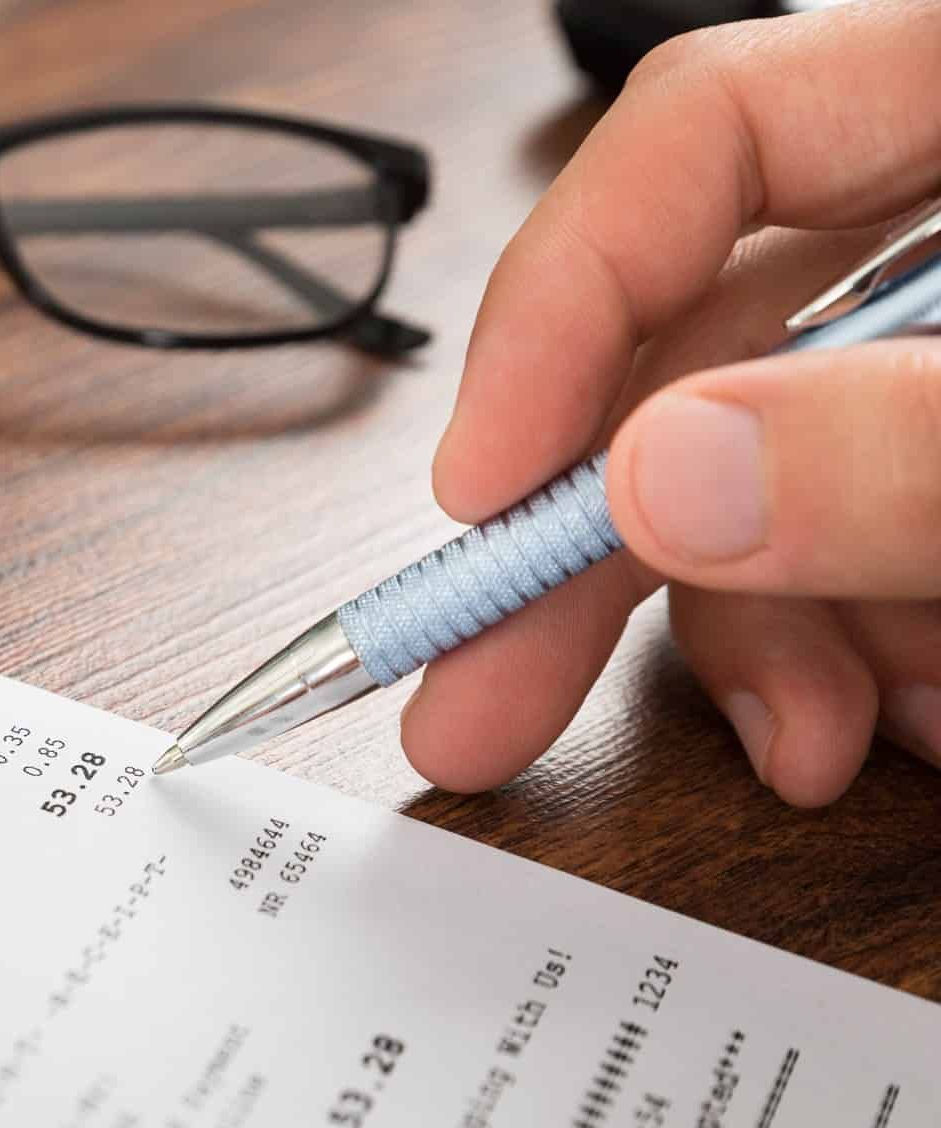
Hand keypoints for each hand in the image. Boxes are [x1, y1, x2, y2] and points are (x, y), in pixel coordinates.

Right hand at [405, 0, 940, 805]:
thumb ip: (908, 442)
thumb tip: (659, 483)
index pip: (701, 134)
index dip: (562, 306)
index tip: (486, 489)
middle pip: (695, 360)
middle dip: (592, 556)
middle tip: (472, 703)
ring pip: (764, 488)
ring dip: (759, 640)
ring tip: (815, 751)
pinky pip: (855, 553)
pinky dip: (852, 653)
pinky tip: (899, 721)